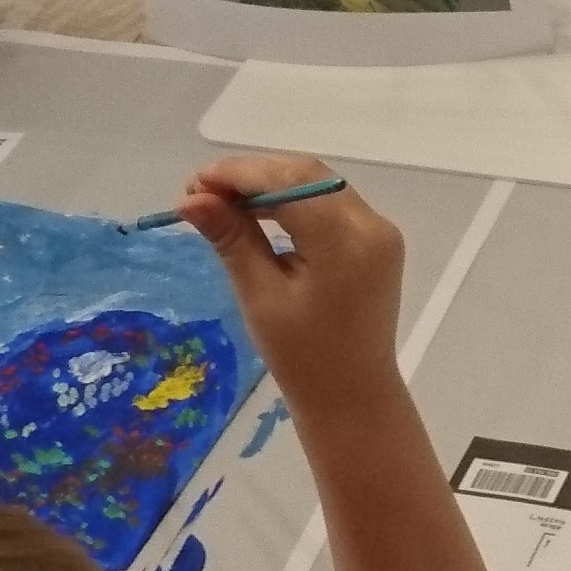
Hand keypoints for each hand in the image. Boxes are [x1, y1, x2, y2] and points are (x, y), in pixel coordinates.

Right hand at [180, 154, 407, 400]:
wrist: (352, 395)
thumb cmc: (302, 357)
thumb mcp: (260, 295)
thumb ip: (232, 239)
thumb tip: (191, 200)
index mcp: (345, 241)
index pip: (289, 181)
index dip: (238, 174)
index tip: (193, 186)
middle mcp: (371, 225)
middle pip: (305, 175)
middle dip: (251, 176)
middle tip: (200, 194)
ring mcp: (379, 231)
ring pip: (318, 185)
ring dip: (270, 185)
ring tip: (221, 203)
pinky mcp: (376, 241)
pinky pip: (330, 204)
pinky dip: (293, 201)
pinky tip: (258, 212)